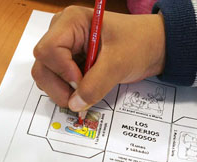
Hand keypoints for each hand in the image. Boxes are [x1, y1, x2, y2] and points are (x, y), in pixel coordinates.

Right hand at [32, 6, 164, 110]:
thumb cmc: (139, 44)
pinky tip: (86, 91)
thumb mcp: (118, 63)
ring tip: (86, 93)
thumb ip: (95, 85)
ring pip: (48, 75)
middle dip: (59, 86)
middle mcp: (63, 33)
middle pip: (43, 65)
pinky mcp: (72, 61)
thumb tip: (74, 105)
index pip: (48, 50)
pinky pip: (60, 80)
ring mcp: (67, 49)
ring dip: (63, 91)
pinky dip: (69, 91)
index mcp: (72, 22)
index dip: (62, 71)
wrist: (153, 47)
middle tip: (80, 98)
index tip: (81, 82)